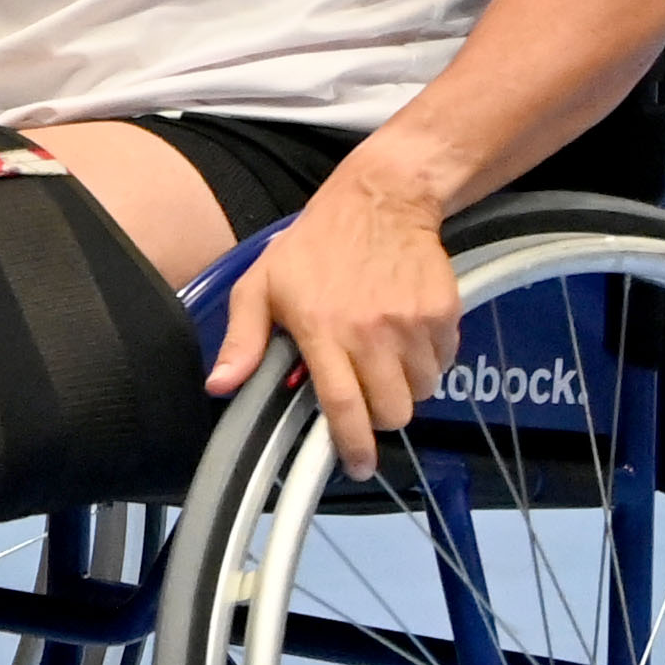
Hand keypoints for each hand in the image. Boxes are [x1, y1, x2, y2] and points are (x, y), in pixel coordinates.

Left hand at [208, 163, 458, 479]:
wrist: (380, 199)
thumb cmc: (314, 246)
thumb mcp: (263, 284)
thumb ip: (243, 338)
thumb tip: (220, 386)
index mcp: (322, 329)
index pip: (343, 405)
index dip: (353, 445)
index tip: (357, 465)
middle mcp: (371, 332)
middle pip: (391, 411)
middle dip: (380, 414)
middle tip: (366, 391)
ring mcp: (412, 323)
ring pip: (421, 391)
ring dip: (405, 386)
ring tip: (384, 356)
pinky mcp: (444, 313)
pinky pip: (444, 362)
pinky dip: (429, 360)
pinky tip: (407, 334)